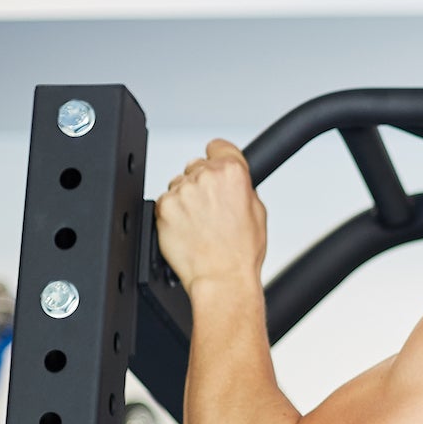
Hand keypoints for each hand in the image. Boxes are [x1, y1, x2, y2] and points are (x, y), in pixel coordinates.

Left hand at [157, 140, 266, 293]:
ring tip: (199, 224)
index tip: (216, 168)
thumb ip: (242, 187)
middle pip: (196, 166)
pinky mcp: (164, 206)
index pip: (218, 146)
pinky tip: (187, 229)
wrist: (221, 277)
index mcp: (233, 173)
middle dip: (202, 183)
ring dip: (186, 199)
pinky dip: (173, 213)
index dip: (218, 158)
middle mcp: (206, 177)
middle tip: (210, 209)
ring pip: (179, 184)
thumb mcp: (258, 212)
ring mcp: (182, 191)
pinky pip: (166, 202)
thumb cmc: (241, 252)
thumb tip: (233, 179)